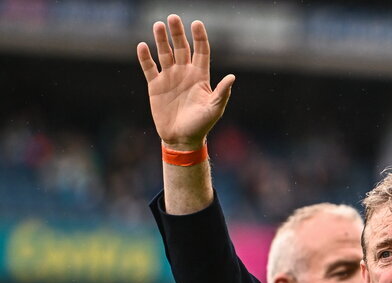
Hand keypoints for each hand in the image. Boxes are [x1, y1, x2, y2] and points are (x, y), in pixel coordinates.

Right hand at [137, 14, 234, 149]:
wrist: (181, 139)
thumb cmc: (201, 125)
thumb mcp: (214, 109)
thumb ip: (222, 93)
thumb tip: (232, 77)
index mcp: (200, 77)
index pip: (201, 52)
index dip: (199, 37)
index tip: (197, 23)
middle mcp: (185, 73)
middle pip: (182, 47)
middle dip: (178, 33)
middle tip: (173, 18)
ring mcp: (170, 78)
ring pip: (165, 53)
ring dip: (161, 40)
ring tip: (158, 25)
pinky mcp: (156, 85)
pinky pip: (149, 67)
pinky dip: (145, 57)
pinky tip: (143, 45)